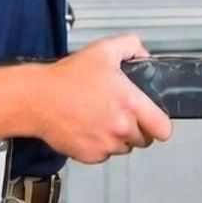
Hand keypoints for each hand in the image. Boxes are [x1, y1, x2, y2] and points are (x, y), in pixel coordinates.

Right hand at [28, 34, 172, 164]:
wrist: (37, 99)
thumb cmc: (66, 78)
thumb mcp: (103, 50)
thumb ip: (131, 46)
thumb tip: (143, 54)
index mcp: (130, 103)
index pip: (163, 128)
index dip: (159, 122)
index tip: (153, 119)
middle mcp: (121, 128)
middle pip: (144, 139)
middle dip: (135, 127)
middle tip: (118, 111)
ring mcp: (106, 145)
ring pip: (124, 148)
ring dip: (117, 136)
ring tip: (99, 117)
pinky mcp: (91, 156)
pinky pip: (104, 155)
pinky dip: (99, 144)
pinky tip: (87, 127)